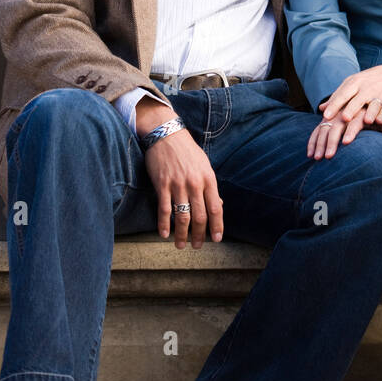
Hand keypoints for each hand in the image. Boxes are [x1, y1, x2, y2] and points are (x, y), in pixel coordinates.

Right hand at [136, 100, 222, 247]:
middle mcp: (195, 183)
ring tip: (181, 245)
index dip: (217, 226)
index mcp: (208, 179)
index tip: (216, 239)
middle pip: (199, 216)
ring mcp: (178, 184)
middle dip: (199, 235)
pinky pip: (164, 209)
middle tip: (197, 246)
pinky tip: (164, 234)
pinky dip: (164, 224)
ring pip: (182, 216)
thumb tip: (219, 206)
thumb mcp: (205, 166)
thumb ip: (211, 187)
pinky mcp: (162, 184)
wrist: (167, 134)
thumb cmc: (187, 151)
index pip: (216, 208)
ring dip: (182, 234)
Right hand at [307, 105, 381, 159]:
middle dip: (331, 142)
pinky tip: (310, 154)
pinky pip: (316, 131)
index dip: (350, 132)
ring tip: (317, 158)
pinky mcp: (326, 121)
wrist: (363, 96)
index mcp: (358, 110)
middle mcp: (343, 112)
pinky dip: (312, 141)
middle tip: (329, 156)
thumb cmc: (375, 112)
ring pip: (323, 129)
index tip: (346, 143)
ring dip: (319, 144)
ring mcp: (333, 117)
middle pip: (335, 126)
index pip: (353, 122)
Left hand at [320, 58, 381, 127]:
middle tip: (344, 119)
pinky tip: (380, 122)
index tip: (326, 116)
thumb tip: (321, 109)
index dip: (335, 105)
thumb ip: (338, 96)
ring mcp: (380, 93)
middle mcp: (367, 88)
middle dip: (351, 109)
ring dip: (370, 112)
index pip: (343, 94)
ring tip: (366, 121)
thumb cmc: (369, 81)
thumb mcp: (353, 84)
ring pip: (374, 104)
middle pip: (357, 100)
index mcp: (355, 83)